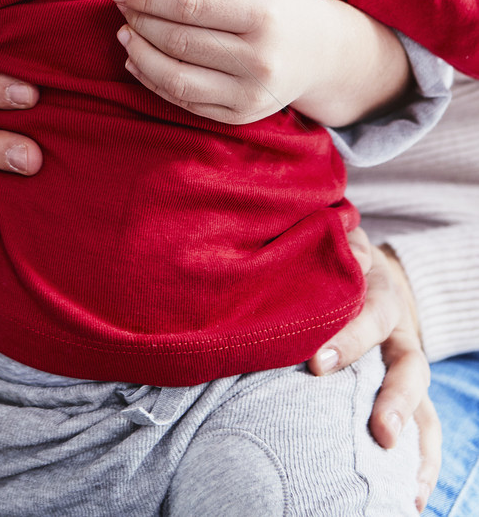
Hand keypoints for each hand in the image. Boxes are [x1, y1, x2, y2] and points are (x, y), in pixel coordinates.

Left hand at [109, 0, 408, 126]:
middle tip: (123, 10)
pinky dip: (153, 82)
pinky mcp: (240, 117)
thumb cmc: (281, 7)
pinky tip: (139, 62)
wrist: (325, 54)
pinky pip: (185, 103)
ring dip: (140, 56)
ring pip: (175, 79)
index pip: (188, 6)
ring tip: (126, 35)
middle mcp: (259, 60)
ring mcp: (250, 94)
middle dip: (140, 23)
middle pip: (178, 42)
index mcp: (262, 16)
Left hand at [309, 231, 439, 512]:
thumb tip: (342, 252)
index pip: (370, 317)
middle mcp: (401, 337)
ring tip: (409, 490)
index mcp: (381, 297)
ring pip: (423, 407)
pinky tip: (412, 498)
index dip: (349, 340)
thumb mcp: (339, 248)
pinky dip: (420, 464)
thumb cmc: (340, 266)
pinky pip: (422, 430)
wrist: (369, 273)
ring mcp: (406, 370)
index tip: (317, 365)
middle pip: (409, 370)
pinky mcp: (404, 395)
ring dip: (415, 445)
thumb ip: (338, 247)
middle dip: (396, 403)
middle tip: (380, 433)